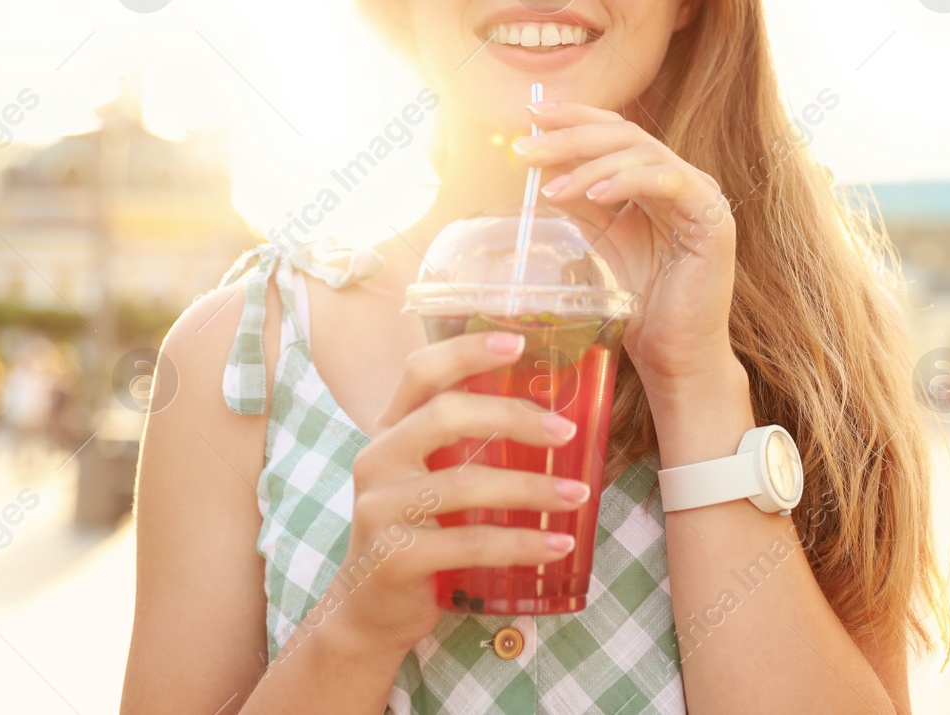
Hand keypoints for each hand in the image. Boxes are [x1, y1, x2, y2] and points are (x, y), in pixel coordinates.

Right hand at [323, 331, 590, 654]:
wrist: (371, 609)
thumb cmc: (419, 531)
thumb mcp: (432, 478)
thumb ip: (468, 445)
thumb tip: (558, 417)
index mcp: (390, 430)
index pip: (421, 371)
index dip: (468, 350)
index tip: (520, 341)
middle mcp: (377, 459)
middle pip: (447, 415)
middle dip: (514, 417)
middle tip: (567, 430)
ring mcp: (380, 509)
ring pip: (465, 483)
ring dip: (532, 487)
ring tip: (579, 494)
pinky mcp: (394, 557)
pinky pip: (470, 543)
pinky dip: (522, 543)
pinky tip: (558, 544)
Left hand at [513, 101, 738, 389]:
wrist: (674, 356)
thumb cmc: (640, 305)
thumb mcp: (600, 242)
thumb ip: (579, 203)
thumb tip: (541, 164)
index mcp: (658, 180)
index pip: (617, 131)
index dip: (576, 117)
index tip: (532, 116)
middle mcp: (684, 180)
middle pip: (626, 135)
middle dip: (572, 137)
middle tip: (527, 149)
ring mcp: (702, 196)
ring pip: (644, 154)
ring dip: (591, 166)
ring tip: (552, 189)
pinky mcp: (713, 219)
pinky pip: (669, 181)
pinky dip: (629, 181)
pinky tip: (596, 195)